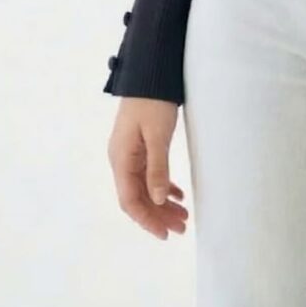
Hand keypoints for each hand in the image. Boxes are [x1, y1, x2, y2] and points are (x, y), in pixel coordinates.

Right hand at [107, 97, 188, 240]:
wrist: (151, 73)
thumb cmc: (153, 102)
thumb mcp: (158, 135)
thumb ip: (157, 168)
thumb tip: (158, 200)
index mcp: (121, 160)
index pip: (130, 200)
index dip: (147, 220)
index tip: (165, 234)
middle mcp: (122, 160)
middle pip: (138, 197)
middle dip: (158, 215)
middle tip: (182, 226)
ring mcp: (130, 153)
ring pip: (145, 187)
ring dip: (162, 202)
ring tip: (183, 214)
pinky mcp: (140, 146)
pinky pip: (149, 174)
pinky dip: (163, 185)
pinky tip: (177, 193)